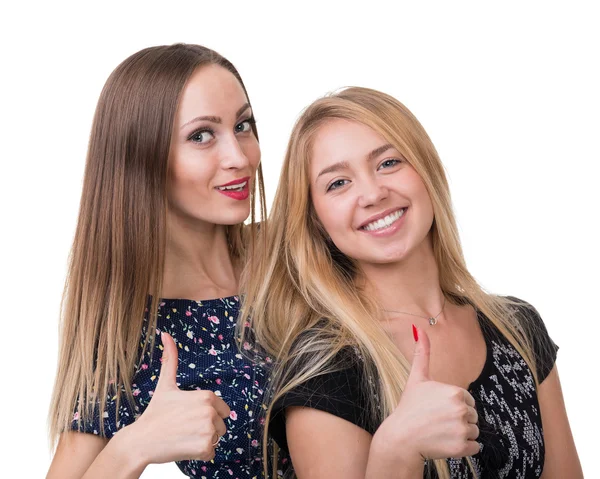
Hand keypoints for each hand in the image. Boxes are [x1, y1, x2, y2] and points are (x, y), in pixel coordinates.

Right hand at [126, 332, 230, 464]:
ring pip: (216, 439)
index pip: (223, 410)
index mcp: (206, 396)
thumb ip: (170, 360)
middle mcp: (210, 411)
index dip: (207, 415)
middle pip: (221, 425)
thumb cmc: (155, 413)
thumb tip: (166, 334)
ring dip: (202, 441)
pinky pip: (211, 453)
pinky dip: (199, 454)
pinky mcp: (204, 447)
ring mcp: (207, 430)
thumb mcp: (165, 385)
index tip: (188, 416)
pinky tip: (184, 447)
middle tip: (184, 427)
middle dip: (206, 429)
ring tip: (184, 436)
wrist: (141, 441)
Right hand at [376, 326, 479, 464]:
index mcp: (455, 392)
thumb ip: (422, 353)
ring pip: (474, 431)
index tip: (437, 409)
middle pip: (472, 416)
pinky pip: (474, 447)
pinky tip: (445, 443)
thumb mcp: (417, 379)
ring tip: (440, 432)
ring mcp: (461, 429)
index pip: (467, 400)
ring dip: (460, 434)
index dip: (453, 405)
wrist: (401, 438)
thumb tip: (418, 328)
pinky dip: (463, 448)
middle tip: (437, 421)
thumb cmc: (409, 408)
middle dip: (457, 420)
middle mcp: (461, 409)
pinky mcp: (461, 447)